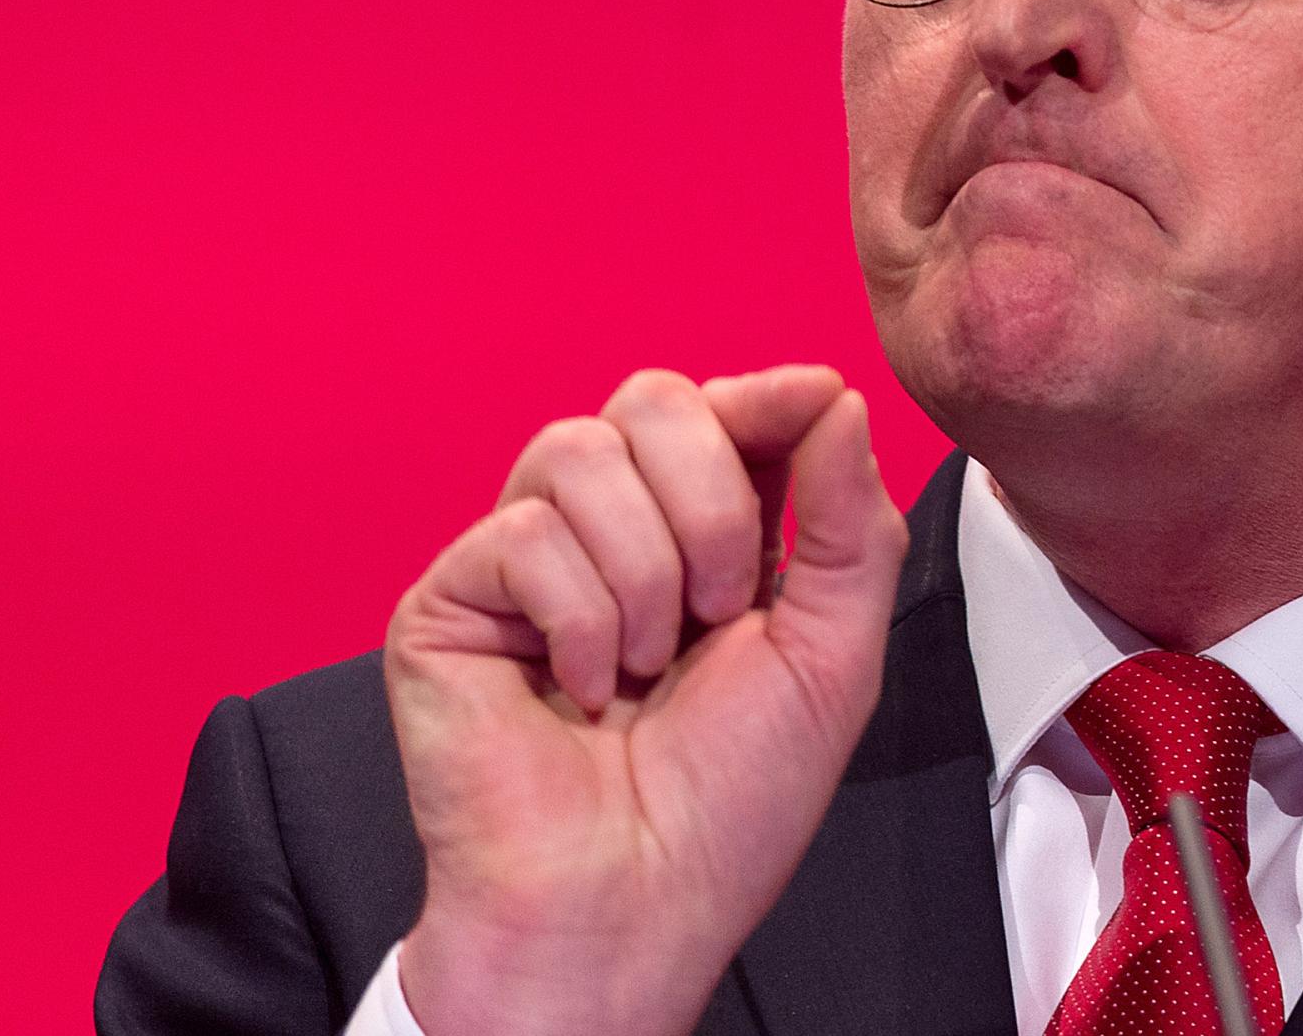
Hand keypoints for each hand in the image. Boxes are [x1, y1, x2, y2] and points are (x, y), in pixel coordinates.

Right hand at [383, 366, 908, 1035]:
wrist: (634, 908)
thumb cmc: (728, 803)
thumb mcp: (834, 653)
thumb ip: (849, 521)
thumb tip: (836, 396)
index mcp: (704, 530)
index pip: (721, 406)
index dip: (765, 394)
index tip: (813, 402)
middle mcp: (612, 529)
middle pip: (651, 401)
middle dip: (713, 498)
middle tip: (727, 610)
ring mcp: (525, 559)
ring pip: (578, 450)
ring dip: (646, 568)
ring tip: (651, 664)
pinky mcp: (452, 601)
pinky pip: (521, 534)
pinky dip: (579, 620)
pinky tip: (584, 691)